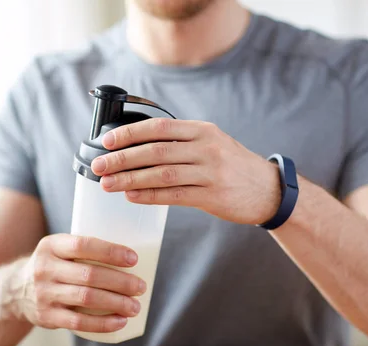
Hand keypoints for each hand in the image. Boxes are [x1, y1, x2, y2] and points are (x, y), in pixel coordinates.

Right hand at [12, 234, 145, 332]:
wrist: (15, 290)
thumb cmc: (54, 265)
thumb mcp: (59, 249)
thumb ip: (85, 250)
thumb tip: (132, 259)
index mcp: (51, 245)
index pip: (83, 245)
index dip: (110, 251)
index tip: (134, 259)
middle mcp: (45, 268)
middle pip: (89, 275)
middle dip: (120, 282)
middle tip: (140, 287)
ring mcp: (44, 293)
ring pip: (86, 298)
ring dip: (116, 303)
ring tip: (135, 306)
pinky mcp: (47, 316)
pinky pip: (78, 322)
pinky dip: (102, 324)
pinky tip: (120, 322)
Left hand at [90, 118, 280, 224]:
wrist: (267, 189)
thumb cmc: (232, 165)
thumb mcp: (211, 143)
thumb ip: (180, 142)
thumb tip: (137, 147)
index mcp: (202, 130)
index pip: (158, 127)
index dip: (129, 134)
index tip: (106, 141)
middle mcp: (206, 148)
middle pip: (156, 151)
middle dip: (123, 158)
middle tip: (99, 166)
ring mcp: (210, 172)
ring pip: (162, 174)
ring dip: (131, 179)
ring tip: (108, 184)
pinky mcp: (212, 195)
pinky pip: (174, 195)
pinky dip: (150, 195)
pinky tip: (132, 196)